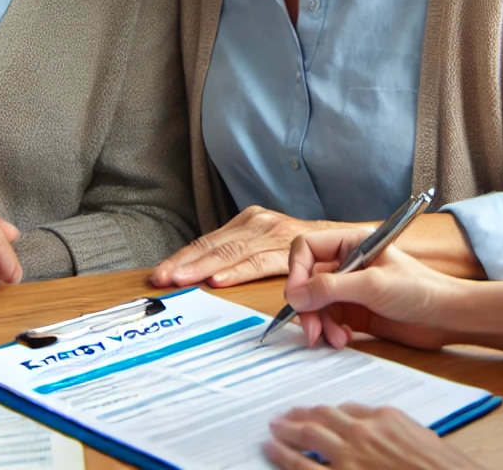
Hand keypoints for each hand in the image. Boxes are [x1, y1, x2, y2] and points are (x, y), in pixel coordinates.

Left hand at [150, 206, 336, 288]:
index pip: (206, 241)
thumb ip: (237, 257)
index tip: (160, 274)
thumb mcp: (263, 246)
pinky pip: (258, 262)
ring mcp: (272, 233)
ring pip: (230, 252)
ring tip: (181, 279)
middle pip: (213, 245)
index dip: (182, 258)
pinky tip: (219, 281)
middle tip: (163, 277)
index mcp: (247, 222)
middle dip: (184, 263)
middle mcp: (257, 222)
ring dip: (202, 267)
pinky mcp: (288, 247)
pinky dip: (237, 272)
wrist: (342, 242)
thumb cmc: (297, 250)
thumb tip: (198, 278)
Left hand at [264, 404, 484, 469]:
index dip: (322, 411)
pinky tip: (273, 454)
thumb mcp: (416, 435)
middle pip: (321, 419)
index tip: (310, 412)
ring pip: (308, 440)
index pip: (343, 409)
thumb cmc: (439, 465)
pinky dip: (286, 460)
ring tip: (272, 431)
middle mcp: (362, 433)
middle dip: (298, 417)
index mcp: (381, 418)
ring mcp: (351, 459)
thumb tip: (367, 422)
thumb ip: (389, 427)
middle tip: (281, 416)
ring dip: (286, 434)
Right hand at [284, 226, 464, 350]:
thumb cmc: (418, 289)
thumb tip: (294, 294)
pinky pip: (329, 320)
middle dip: (307, 307)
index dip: (296, 271)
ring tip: (334, 339)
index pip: (307, 249)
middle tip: (312, 332)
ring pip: (316, 304)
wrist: (446, 317)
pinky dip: (330, 332)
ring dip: (320, 324)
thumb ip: (331, 287)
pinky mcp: (355, 312)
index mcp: (351, 243)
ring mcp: (350, 289)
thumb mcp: (372, 285)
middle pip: (307, 281)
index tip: (296, 298)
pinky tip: (343, 339)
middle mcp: (346, 263)